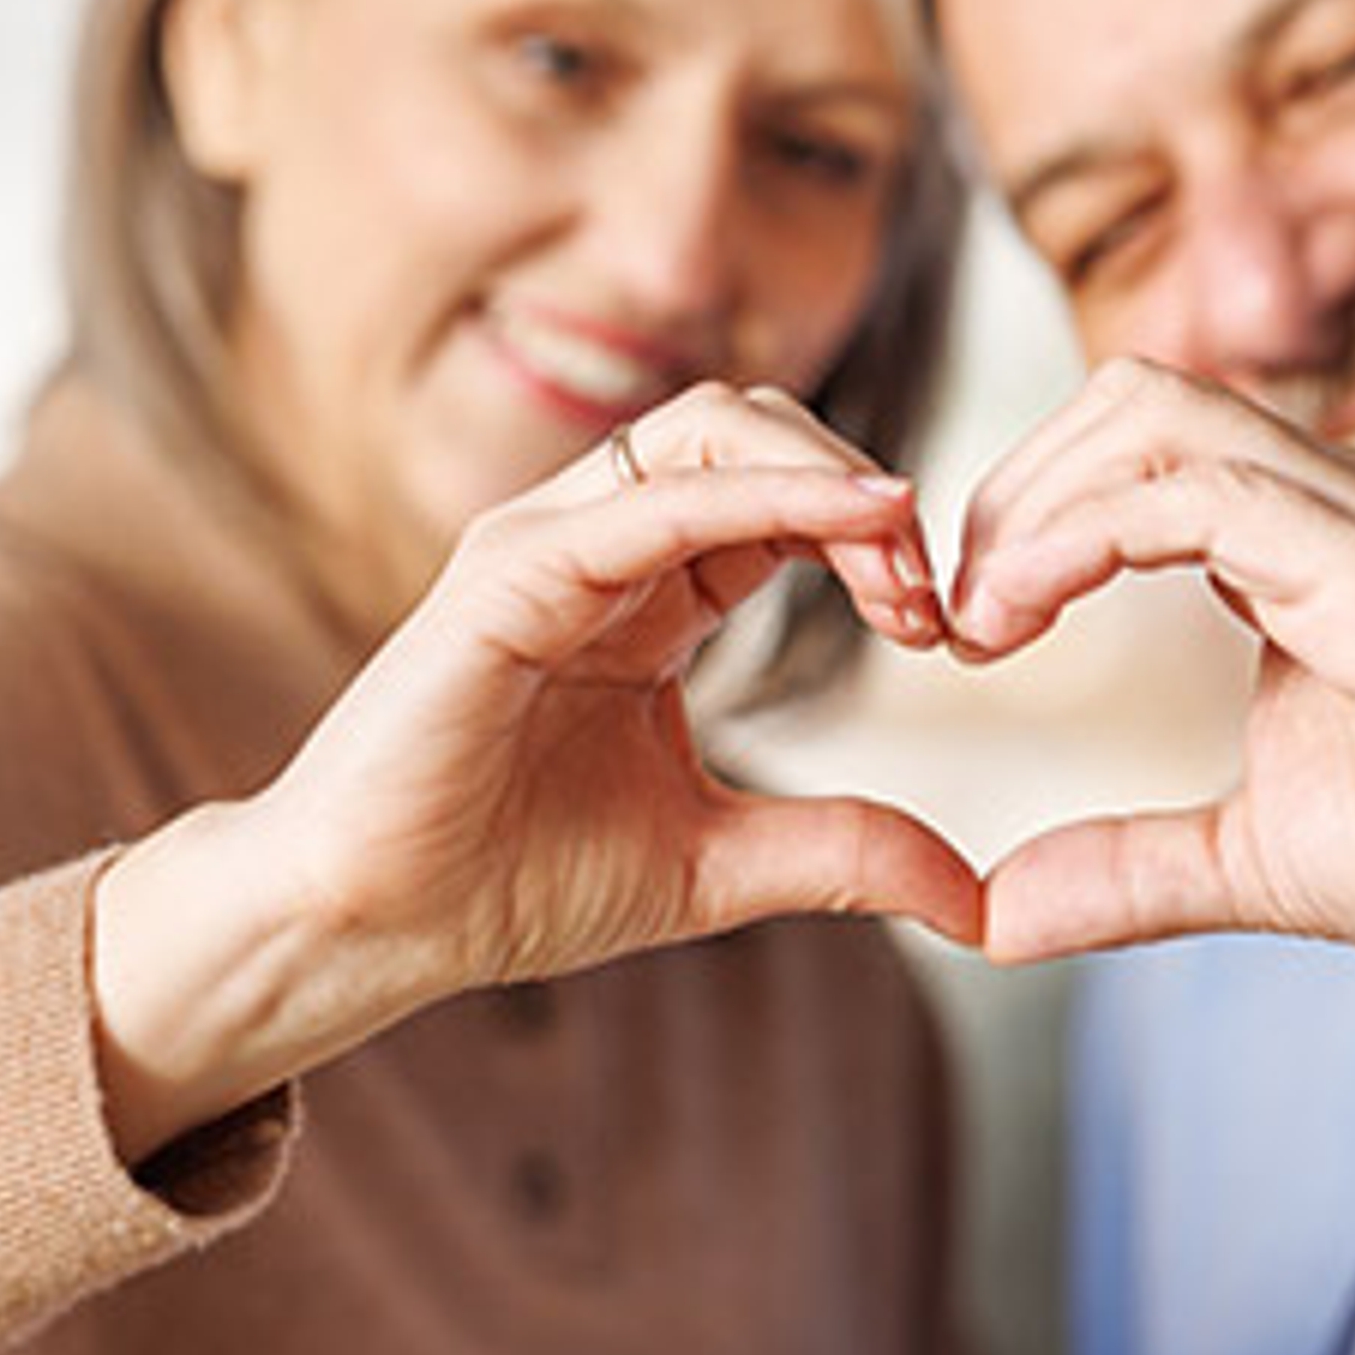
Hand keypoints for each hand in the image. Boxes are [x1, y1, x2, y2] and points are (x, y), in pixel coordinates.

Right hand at [89, 382, 975, 1161]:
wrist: (376, 927)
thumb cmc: (511, 881)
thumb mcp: (719, 865)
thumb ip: (842, 854)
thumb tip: (977, 900)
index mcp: (652, 588)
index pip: (788, 498)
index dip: (877, 537)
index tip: (943, 628)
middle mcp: (601, 540)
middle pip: (758, 429)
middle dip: (866, 491)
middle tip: (933, 595)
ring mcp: (547, 542)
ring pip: (709, 427)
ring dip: (829, 474)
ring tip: (905, 553)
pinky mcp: (505, 572)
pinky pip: (647, 498)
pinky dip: (760, 493)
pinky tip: (856, 521)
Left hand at [945, 357, 1354, 967]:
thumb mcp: (1252, 861)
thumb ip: (1124, 871)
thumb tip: (991, 916)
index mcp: (1305, 539)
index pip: (1138, 448)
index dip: (1032, 515)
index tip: (970, 633)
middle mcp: (1334, 498)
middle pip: (1128, 398)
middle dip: (1014, 486)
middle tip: (955, 617)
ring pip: (1152, 413)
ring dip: (1033, 503)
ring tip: (982, 623)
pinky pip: (1195, 495)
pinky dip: (1081, 537)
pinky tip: (1027, 618)